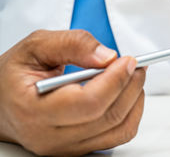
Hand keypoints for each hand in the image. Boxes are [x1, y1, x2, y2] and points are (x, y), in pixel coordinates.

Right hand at [0, 30, 145, 155]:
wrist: (3, 103)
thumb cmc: (16, 75)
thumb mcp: (36, 46)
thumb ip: (72, 44)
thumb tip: (107, 56)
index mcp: (34, 109)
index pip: (88, 102)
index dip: (115, 80)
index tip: (128, 60)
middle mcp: (50, 136)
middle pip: (108, 116)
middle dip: (130, 86)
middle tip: (137, 65)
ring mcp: (66, 147)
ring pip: (119, 129)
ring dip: (135, 100)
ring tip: (133, 76)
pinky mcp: (79, 148)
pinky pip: (118, 136)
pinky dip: (131, 113)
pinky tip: (127, 94)